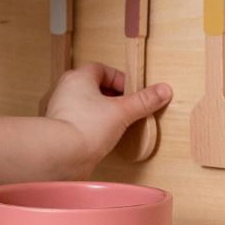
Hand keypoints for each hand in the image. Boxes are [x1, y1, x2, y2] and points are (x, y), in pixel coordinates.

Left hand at [43, 62, 171, 177]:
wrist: (60, 155)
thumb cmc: (85, 127)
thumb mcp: (122, 112)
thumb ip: (143, 101)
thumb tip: (164, 90)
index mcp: (78, 78)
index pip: (101, 69)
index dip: (119, 79)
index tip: (133, 92)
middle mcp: (66, 91)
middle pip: (94, 87)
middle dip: (113, 96)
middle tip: (128, 106)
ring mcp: (61, 111)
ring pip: (87, 105)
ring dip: (103, 112)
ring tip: (119, 123)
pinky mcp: (61, 130)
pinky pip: (81, 122)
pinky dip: (93, 126)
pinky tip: (104, 138)